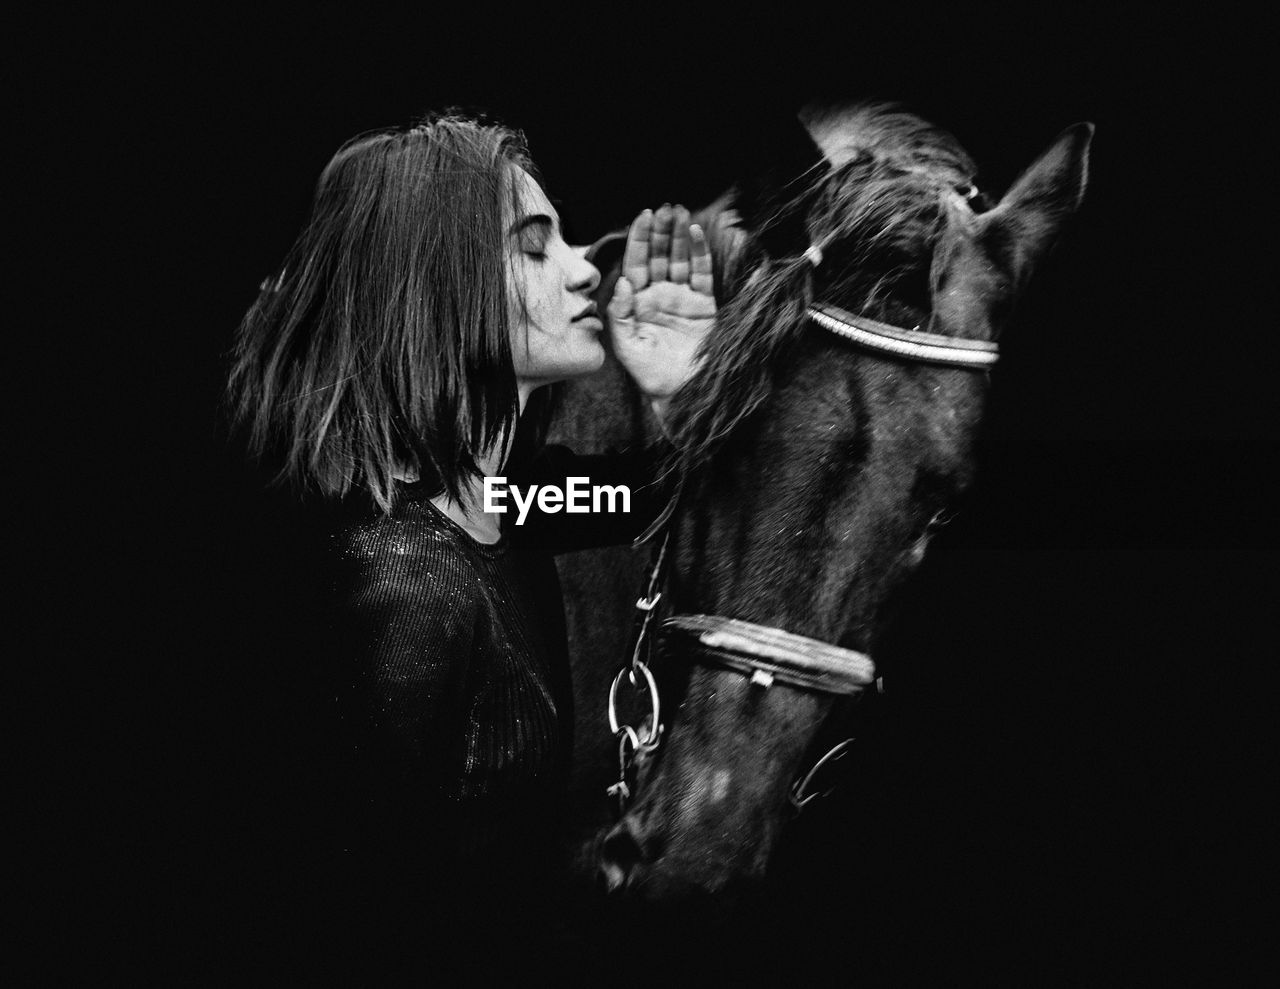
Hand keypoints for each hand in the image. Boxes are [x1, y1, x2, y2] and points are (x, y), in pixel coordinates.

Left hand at [607, 204, 715, 418]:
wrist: (682, 394)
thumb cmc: (650, 375)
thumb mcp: (626, 347)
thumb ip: (619, 313)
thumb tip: (622, 282)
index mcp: (637, 303)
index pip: (636, 264)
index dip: (639, 239)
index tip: (643, 216)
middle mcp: (658, 296)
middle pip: (658, 255)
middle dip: (660, 231)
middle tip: (664, 208)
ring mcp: (682, 298)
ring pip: (679, 259)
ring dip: (678, 235)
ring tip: (679, 211)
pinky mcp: (704, 304)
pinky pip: (701, 272)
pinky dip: (699, 252)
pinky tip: (695, 232)